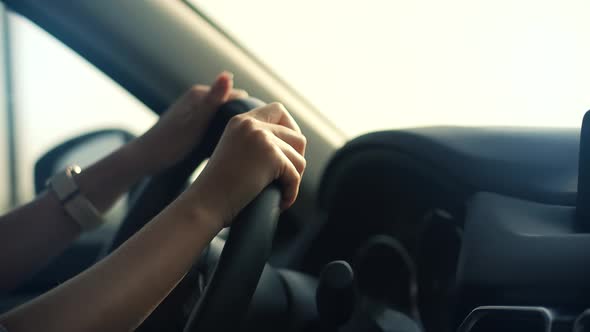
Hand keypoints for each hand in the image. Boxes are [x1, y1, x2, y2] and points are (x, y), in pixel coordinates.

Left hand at [134, 72, 247, 172]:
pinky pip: (215, 124)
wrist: (146, 158)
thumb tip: (228, 74)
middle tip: (250, 141)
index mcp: (200, 93)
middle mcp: (197, 98)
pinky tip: (226, 145)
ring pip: (223, 116)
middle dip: (242, 119)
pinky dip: (222, 132)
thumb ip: (213, 99)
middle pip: (231, 105)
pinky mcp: (192, 122)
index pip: (238, 96)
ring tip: (241, 144)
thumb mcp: (196, 122)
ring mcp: (194, 110)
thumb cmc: (170, 143)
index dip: (249, 111)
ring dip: (233, 127)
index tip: (257, 131)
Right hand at [188, 102, 306, 227]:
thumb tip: (295, 145)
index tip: (288, 151)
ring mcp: (262, 139)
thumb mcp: (235, 152)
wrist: (205, 203)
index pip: (278, 110)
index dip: (291, 129)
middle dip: (297, 158)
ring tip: (280, 191)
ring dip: (294, 177)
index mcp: (241, 121)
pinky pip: (295, 176)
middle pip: (296, 136)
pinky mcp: (271, 157)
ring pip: (299, 158)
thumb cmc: (219, 188)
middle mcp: (251, 125)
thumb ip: (256, 142)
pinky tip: (280, 202)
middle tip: (285, 177)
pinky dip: (291, 193)